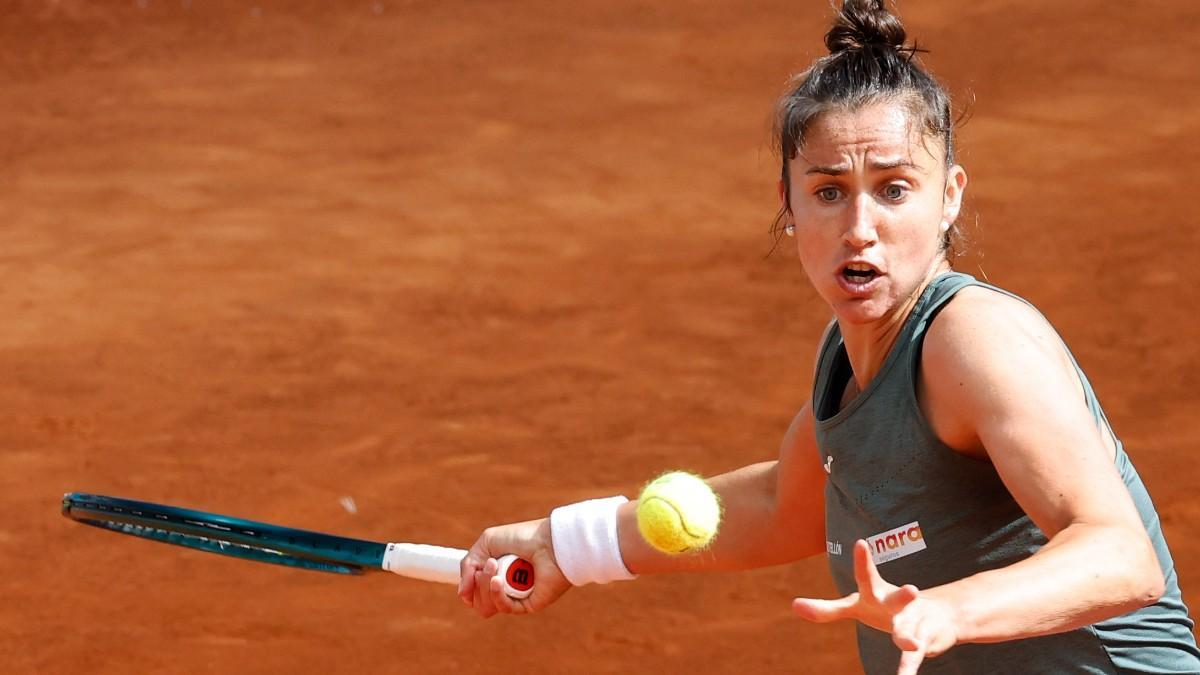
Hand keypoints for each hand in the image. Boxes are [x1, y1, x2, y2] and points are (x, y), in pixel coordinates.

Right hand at [459, 517, 572, 617]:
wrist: (549, 541)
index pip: (473, 593)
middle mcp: (505, 589)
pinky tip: (498, 580)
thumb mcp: (486, 543)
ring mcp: (516, 598)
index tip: (473, 569)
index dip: (468, 585)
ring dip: (485, 586)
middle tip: (491, 563)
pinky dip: (497, 594)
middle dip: (477, 582)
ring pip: (487, 607)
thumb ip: (468, 566)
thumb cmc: (522, 537)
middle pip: (477, 601)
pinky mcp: (527, 605)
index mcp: (495, 575)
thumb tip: (462, 595)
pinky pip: (505, 608)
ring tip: (496, 565)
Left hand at [792, 540, 958, 674]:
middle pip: (896, 599)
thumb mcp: (856, 607)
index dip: (863, 561)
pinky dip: (907, 668)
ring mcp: (911, 623)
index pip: (867, 576)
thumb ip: (826, 609)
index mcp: (877, 594)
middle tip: (913, 590)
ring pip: (908, 630)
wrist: (940, 616)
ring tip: (910, 643)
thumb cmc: (886, 607)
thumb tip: (794, 605)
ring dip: (908, 636)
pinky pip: (912, 657)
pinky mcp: (923, 642)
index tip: (861, 543)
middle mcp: (896, 604)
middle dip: (903, 595)